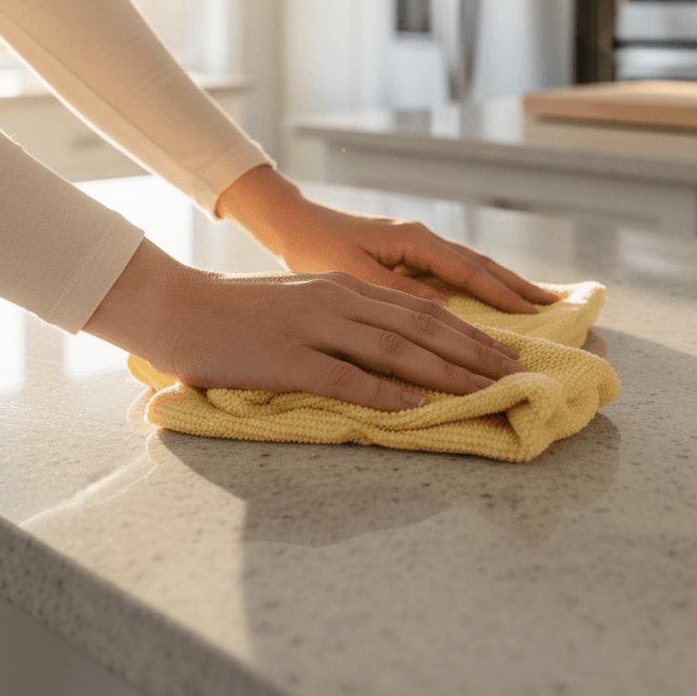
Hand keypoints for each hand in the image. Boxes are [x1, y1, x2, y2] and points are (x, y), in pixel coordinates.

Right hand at [83, 240, 527, 410]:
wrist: (179, 307)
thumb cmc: (239, 310)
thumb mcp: (303, 299)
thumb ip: (346, 315)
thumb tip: (391, 346)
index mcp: (344, 286)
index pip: (421, 310)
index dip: (468, 332)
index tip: (504, 351)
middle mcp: (339, 301)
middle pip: (422, 328)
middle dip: (475, 351)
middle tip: (516, 371)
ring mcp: (314, 328)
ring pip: (396, 351)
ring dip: (447, 373)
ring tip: (487, 390)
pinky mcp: (288, 359)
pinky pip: (347, 378)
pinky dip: (386, 395)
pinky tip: (418, 409)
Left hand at [216, 165, 559, 312]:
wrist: (294, 224)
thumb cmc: (317, 248)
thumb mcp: (351, 273)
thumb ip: (397, 292)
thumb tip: (445, 311)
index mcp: (414, 242)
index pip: (470, 271)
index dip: (503, 294)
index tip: (536, 314)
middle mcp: (424, 241)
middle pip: (482, 266)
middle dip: (518, 287)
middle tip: (558, 306)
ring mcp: (419, 248)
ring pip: (473, 268)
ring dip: (505, 286)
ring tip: (539, 303)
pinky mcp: (411, 258)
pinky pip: (457, 274)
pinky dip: (482, 287)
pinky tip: (493, 300)